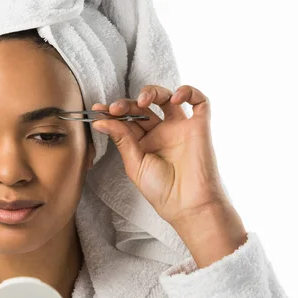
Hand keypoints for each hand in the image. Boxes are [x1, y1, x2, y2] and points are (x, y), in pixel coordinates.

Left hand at [91, 84, 228, 224]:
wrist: (188, 205)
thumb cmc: (162, 191)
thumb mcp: (134, 165)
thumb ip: (121, 140)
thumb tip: (100, 121)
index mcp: (144, 143)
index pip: (126, 120)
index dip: (112, 113)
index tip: (98, 109)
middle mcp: (161, 133)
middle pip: (143, 107)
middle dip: (127, 104)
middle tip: (115, 109)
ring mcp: (180, 128)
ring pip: (167, 98)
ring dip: (152, 92)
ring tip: (142, 101)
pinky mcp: (199, 126)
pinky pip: (199, 101)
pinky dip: (188, 92)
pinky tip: (175, 98)